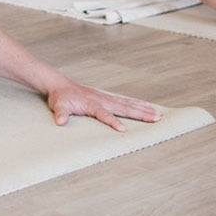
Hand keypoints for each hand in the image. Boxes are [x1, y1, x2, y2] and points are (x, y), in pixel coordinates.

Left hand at [47, 80, 161, 131]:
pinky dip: (137, 104)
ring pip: (128, 104)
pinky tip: (145, 106)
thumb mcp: (58, 106)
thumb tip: (61, 121)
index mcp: (91, 103)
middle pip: (124, 107)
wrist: (61, 85)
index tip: (123, 130)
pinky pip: (125, 102)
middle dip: (140, 114)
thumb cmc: (61, 97)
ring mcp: (106, 98)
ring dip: (143, 109)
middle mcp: (102, 99)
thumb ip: (61, 113)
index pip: (104, 114)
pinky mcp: (107, 98)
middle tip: (156, 118)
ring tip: (158, 114)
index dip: (113, 122)